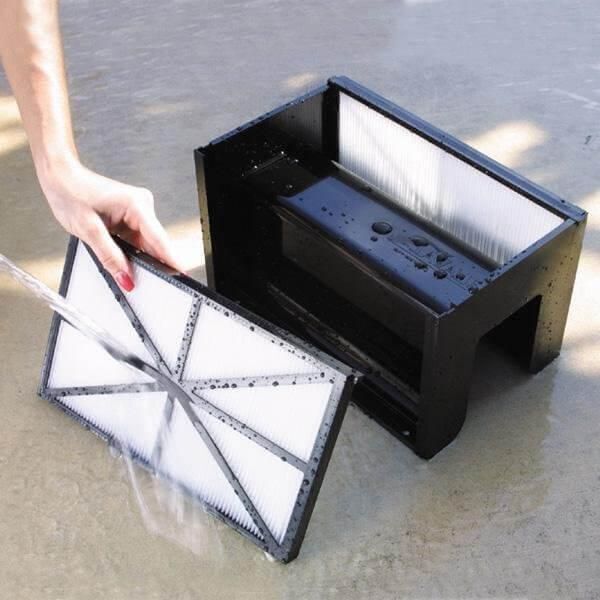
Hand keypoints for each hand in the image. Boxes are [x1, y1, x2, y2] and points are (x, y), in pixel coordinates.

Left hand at [40, 159, 182, 291]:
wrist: (60, 176)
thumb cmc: (70, 192)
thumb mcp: (88, 230)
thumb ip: (109, 257)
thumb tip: (125, 277)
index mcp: (136, 205)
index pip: (159, 239)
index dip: (170, 259)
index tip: (180, 274)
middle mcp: (142, 206)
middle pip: (154, 243)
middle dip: (148, 262)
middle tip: (138, 279)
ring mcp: (138, 211)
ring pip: (144, 243)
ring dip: (135, 255)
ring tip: (118, 261)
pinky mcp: (131, 216)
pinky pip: (136, 239)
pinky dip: (129, 249)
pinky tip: (118, 253)